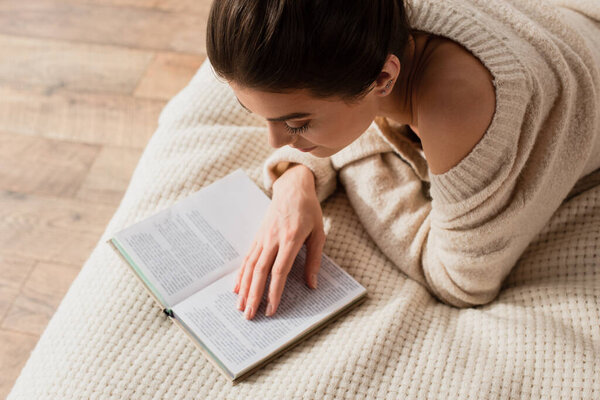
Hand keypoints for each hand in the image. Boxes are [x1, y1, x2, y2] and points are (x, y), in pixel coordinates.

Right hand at [234, 164, 325, 319]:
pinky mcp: (257, 236)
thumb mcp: (319, 234)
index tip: (272, 309)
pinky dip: (241, 275)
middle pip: (261, 271)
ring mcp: (263, 237)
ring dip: (245, 288)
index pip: (280, 270)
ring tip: (240, 307)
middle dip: (254, 295)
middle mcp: (273, 239)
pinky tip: (237, 289)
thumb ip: (315, 260)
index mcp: (291, 239)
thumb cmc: (309, 211)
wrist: (293, 188)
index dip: (274, 291)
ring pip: (250, 266)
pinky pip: (247, 258)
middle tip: (250, 316)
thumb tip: (312, 285)